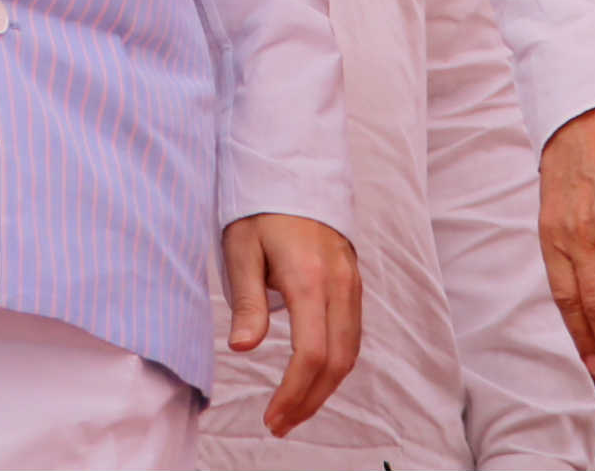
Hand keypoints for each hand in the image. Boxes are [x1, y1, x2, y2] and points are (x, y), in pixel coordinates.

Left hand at [219, 211, 359, 435]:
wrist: (292, 172)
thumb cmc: (260, 210)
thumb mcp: (241, 250)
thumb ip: (247, 301)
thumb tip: (243, 347)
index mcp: (309, 279)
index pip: (311, 353)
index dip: (293, 393)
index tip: (273, 417)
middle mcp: (338, 285)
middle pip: (337, 362)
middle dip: (310, 400)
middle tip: (281, 423)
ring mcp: (351, 284)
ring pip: (350, 352)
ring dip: (326, 388)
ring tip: (295, 410)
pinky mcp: (353, 283)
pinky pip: (353, 334)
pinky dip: (336, 364)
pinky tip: (314, 377)